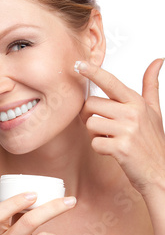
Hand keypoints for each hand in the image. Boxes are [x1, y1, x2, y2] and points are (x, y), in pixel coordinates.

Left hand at [77, 58, 164, 195]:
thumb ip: (151, 86)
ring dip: (94, 134)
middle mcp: (132, 113)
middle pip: (91, 104)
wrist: (160, 172)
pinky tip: (112, 150)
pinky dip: (99, 148)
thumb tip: (158, 61)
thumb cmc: (153, 142)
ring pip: (90, 123)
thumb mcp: (154, 111)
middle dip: (90, 116)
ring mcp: (127, 131)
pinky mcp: (121, 148)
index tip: (79, 64)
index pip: (111, 82)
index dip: (93, 72)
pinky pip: (94, 142)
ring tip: (110, 138)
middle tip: (101, 126)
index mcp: (136, 102)